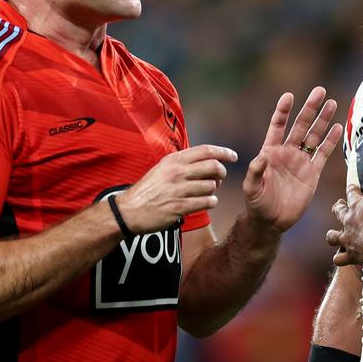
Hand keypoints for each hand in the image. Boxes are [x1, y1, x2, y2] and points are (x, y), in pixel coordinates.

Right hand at [116, 144, 236, 231]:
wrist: (130, 210)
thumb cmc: (149, 189)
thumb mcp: (163, 168)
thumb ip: (183, 163)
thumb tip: (208, 161)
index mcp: (174, 160)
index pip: (206, 150)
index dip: (223, 152)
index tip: (233, 156)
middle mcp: (177, 172)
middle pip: (213, 167)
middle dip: (222, 173)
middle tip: (220, 178)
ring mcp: (179, 190)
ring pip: (212, 186)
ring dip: (214, 190)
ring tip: (206, 193)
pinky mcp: (180, 207)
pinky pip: (206, 202)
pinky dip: (211, 202)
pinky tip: (206, 202)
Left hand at [244, 87, 343, 231]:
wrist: (271, 221)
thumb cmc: (257, 203)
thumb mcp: (252, 188)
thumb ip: (255, 173)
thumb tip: (261, 157)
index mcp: (270, 151)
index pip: (277, 126)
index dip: (283, 111)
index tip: (289, 96)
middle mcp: (287, 152)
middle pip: (301, 125)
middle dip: (310, 108)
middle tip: (320, 91)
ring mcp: (301, 161)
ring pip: (314, 136)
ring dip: (323, 120)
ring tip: (332, 103)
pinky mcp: (312, 173)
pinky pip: (323, 154)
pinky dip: (331, 141)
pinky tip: (338, 127)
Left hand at [326, 157, 362, 268]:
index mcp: (356, 207)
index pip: (351, 194)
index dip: (352, 189)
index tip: (353, 187)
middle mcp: (348, 223)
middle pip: (338, 213)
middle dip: (338, 208)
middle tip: (339, 206)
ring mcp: (349, 241)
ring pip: (333, 238)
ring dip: (333, 236)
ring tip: (334, 235)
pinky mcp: (353, 256)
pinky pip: (340, 259)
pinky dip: (341, 258)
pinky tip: (342, 258)